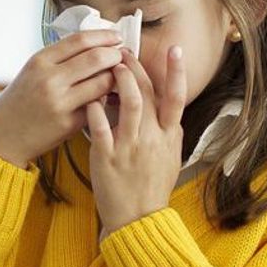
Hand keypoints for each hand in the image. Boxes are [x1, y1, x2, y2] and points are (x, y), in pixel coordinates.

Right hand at [0, 31, 122, 167]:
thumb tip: (94, 44)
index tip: (116, 36)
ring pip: (104, 82)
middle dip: (116, 55)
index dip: (104, 35)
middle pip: (97, 58)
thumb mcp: (31, 71)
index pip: (80, 40)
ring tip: (116, 76)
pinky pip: (98, 105)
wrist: (3, 137)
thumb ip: (59, 58)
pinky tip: (106, 96)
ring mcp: (61, 102)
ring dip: (116, 77)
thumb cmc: (19, 101)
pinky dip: (105, 98)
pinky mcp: (70, 124)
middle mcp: (50, 79)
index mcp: (39, 62)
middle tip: (121, 56)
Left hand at [86, 47, 185, 238]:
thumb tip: (169, 107)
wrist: (137, 218)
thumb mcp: (169, 156)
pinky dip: (96, 109)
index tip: (173, 49)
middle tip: (125, 51)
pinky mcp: (108, 157)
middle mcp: (153, 138)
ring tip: (112, 65)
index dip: (176, 72)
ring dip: (121, 81)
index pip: (176, 97)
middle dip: (137, 69)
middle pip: (148, 94)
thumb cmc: (151, 186)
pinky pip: (101, 128)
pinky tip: (90, 96)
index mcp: (169, 136)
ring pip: (130, 105)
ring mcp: (130, 147)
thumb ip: (168, 130)